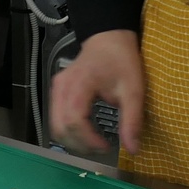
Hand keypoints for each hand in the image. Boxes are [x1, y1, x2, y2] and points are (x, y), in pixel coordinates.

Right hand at [48, 29, 143, 154]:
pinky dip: (69, 131)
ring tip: (94, 143)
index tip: (107, 147)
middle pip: (60, 127)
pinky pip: (56, 118)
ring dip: (73, 140)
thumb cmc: (121, 60)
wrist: (109, 38)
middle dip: (80, 144)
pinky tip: (87, 132)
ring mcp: (57, 88)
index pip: (74, 120)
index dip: (88, 140)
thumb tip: (133, 149)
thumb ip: (132, 120)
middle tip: (101, 148)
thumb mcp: (133, 90)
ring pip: (55, 125)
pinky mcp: (57, 91)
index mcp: (80, 84)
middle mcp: (62, 87)